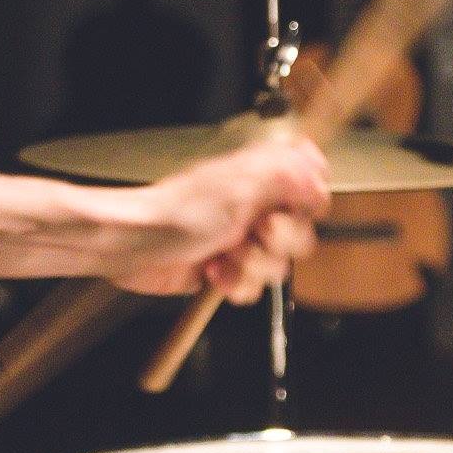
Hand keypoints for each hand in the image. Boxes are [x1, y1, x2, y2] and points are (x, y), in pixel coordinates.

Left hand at [113, 133, 329, 301]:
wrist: (136, 248)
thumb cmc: (175, 212)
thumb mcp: (238, 187)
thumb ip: (283, 176)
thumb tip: (316, 168)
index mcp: (256, 177)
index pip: (304, 180)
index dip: (308, 199)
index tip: (294, 209)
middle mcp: (250, 205)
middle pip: (299, 230)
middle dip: (280, 241)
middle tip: (257, 233)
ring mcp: (238, 237)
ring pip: (277, 264)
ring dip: (253, 266)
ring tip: (227, 255)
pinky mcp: (226, 267)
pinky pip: (253, 285)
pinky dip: (236, 283)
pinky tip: (215, 272)